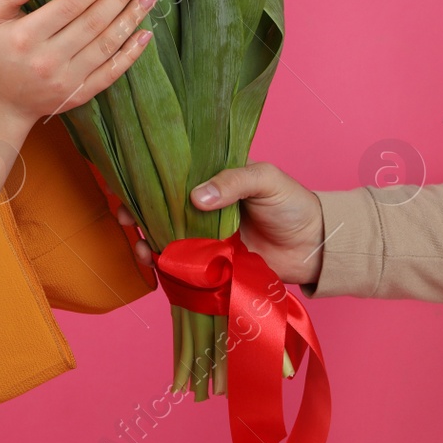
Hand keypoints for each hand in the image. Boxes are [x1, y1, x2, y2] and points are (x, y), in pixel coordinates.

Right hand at [0, 0, 158, 125]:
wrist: (4, 103)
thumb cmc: (1, 54)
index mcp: (27, 36)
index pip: (69, 6)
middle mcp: (48, 58)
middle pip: (93, 22)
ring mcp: (67, 78)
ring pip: (107, 44)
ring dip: (132, 18)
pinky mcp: (81, 93)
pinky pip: (111, 72)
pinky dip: (131, 53)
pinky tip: (146, 33)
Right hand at [113, 162, 327, 285]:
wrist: (316, 247)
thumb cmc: (293, 205)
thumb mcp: (265, 179)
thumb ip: (232, 182)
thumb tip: (195, 197)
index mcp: (212, 179)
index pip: (171, 176)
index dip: (146, 181)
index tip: (129, 189)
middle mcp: (203, 207)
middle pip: (160, 208)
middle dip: (137, 213)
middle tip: (125, 219)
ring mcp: (205, 236)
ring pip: (166, 237)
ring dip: (147, 241)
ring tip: (142, 248)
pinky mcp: (212, 263)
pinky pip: (182, 263)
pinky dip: (166, 265)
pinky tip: (156, 264)